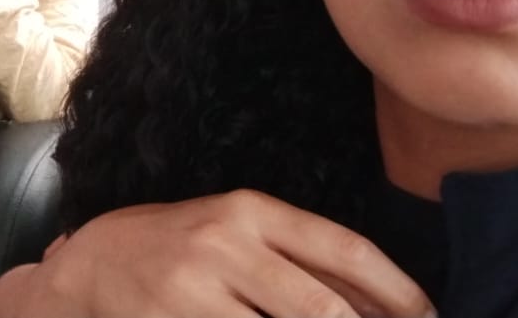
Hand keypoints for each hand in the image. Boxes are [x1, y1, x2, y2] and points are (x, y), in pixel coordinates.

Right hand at [12, 190, 432, 317]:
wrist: (86, 267)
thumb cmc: (173, 251)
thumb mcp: (232, 234)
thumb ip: (296, 261)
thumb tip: (380, 306)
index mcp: (251, 210)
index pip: (345, 249)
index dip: (398, 292)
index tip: (430, 317)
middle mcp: (226, 241)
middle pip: (323, 307)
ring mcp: (196, 285)